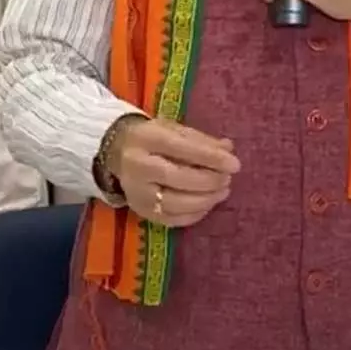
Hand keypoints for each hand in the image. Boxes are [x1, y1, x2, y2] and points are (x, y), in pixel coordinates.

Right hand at [106, 117, 239, 227]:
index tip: (234, 163)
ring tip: (223, 191)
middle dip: (208, 180)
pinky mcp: (140, 211)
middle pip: (177, 178)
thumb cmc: (152, 139)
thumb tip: (228, 149)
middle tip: (227, 178)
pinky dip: (195, 214)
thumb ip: (200, 140)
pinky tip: (208, 203)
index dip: (209, 157)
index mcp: (146, 139)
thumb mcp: (173, 130)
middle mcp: (137, 166)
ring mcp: (137, 193)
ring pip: (175, 203)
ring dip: (205, 200)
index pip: (181, 148)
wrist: (116, 153)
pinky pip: (172, 219)